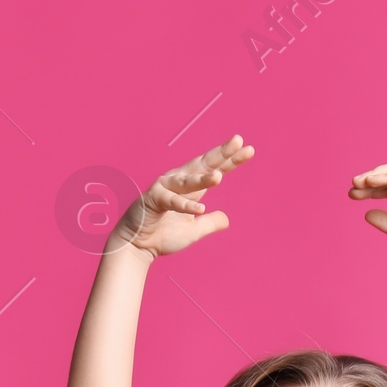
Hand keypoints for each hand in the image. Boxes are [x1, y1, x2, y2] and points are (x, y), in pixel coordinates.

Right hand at [110, 136, 254, 258]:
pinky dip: (185, 205)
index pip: (215, 169)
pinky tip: (200, 209)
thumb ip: (209, 223)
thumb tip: (226, 219)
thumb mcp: (193, 231)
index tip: (250, 150)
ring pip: (188, 181)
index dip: (232, 160)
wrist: (137, 246)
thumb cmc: (163, 234)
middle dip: (221, 153)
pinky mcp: (154, 200)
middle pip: (204, 164)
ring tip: (219, 176)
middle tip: (239, 141)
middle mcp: (179, 181)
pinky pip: (172, 202)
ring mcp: (165, 188)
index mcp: (191, 187)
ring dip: (203, 179)